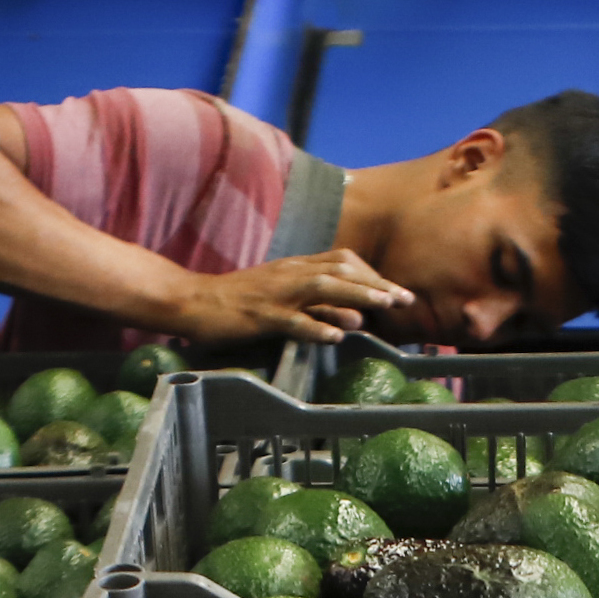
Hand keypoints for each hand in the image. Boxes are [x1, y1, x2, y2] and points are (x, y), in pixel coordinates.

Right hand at [177, 249, 414, 344]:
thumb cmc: (238, 302)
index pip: (343, 261)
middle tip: (405, 299)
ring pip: (321, 288)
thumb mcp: (281, 294)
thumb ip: (314, 301)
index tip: (396, 291)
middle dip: (375, 283)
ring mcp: (275, 294)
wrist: (193, 301)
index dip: (372, 274)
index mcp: (295, 267)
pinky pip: (291, 321)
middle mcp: (290, 274)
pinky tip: (335, 337)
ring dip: (355, 296)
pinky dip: (315, 327)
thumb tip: (352, 315)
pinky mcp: (260, 315)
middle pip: (340, 270)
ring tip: (382, 308)